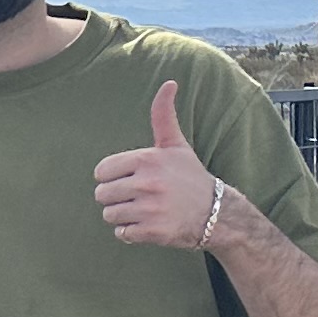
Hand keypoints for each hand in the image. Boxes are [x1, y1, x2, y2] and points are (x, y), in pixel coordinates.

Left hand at [91, 80, 225, 251]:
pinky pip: (121, 234)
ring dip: (122, 216)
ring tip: (144, 210)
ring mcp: (149, 209)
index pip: (101, 171)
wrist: (216, 212)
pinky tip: (148, 224)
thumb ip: (164, 116)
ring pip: (109, 215)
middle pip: (102, 194)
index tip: (130, 178)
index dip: (112, 177)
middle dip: (115, 197)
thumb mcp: (176, 145)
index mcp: (148, 159)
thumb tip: (169, 82)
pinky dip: (130, 233)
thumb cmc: (190, 176)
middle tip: (138, 197)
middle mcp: (148, 183)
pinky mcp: (152, 231)